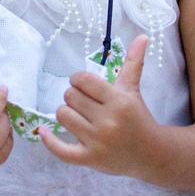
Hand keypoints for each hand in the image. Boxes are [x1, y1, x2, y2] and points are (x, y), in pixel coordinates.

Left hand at [40, 35, 160, 177]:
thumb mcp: (133, 90)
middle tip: (84, 103)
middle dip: (74, 97)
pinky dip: (49, 141)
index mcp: (119, 101)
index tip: (84, 85)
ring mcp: (98, 142)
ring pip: (62, 116)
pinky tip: (42, 131)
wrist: (152, 154)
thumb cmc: (139, 118)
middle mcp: (108, 121)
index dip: (78, 80)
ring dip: (66, 113)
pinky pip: (61, 150)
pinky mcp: (90, 159)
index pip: (83, 80)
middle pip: (70, 96)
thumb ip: (133, 63)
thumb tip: (141, 36)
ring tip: (78, 116)